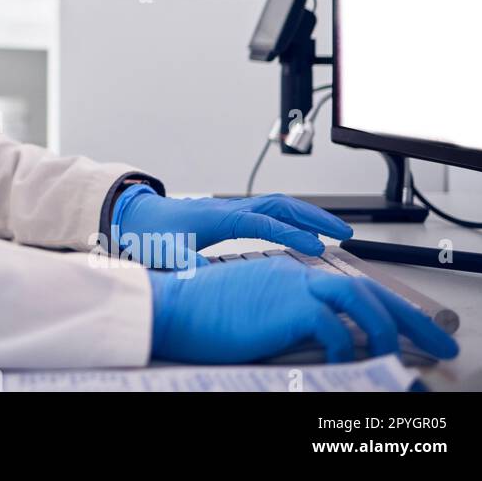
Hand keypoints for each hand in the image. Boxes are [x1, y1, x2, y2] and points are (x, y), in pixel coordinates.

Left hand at [118, 190, 353, 268]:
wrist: (136, 216)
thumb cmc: (151, 234)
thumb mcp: (164, 252)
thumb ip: (182, 262)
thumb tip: (200, 277)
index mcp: (219, 218)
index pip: (264, 223)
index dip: (291, 235)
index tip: (316, 248)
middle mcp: (230, 208)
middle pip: (281, 205)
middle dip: (315, 216)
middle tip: (345, 232)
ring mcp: (233, 209)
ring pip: (279, 205)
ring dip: (309, 215)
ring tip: (337, 231)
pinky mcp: (232, 215)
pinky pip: (271, 212)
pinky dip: (294, 219)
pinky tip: (306, 233)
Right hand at [147, 258, 459, 363]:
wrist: (171, 309)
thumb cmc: (199, 316)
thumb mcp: (249, 313)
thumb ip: (279, 316)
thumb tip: (309, 340)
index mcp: (286, 276)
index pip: (346, 286)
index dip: (379, 305)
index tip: (400, 326)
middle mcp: (295, 275)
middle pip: (365, 288)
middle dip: (406, 316)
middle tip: (435, 339)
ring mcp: (294, 287)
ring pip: (360, 301)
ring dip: (385, 330)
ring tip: (394, 356)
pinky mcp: (289, 306)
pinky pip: (337, 329)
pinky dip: (348, 349)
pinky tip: (346, 366)